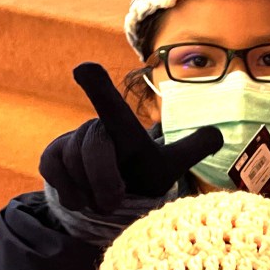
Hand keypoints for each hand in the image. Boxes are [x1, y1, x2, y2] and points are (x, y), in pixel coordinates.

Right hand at [40, 62, 222, 212]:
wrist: (117, 198)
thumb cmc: (144, 176)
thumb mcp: (171, 165)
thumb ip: (194, 148)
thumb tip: (217, 133)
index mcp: (124, 129)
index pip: (113, 109)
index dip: (98, 87)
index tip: (83, 68)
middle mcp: (96, 128)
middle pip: (93, 150)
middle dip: (104, 182)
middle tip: (115, 201)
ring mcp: (70, 141)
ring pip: (72, 165)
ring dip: (90, 193)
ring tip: (102, 201)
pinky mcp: (51, 157)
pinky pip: (54, 173)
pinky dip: (70, 193)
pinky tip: (82, 199)